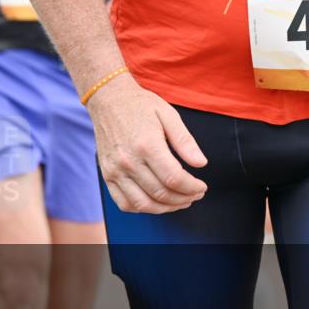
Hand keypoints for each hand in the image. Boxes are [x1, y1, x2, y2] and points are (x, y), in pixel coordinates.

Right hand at [87, 75, 208, 213]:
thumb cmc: (140, 105)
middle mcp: (129, 161)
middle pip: (161, 193)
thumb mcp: (168, 114)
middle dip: (184, 198)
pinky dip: (143, 208)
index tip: (202, 186)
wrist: (108, 99)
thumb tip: (201, 163)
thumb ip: (185, 141)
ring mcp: (115, 170)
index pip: (174, 178)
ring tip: (180, 202)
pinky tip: (156, 202)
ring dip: (166, 208)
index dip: (193, 188)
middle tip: (195, 194)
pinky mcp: (107, 175)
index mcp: (147, 145)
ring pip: (144, 204)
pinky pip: (124, 203)